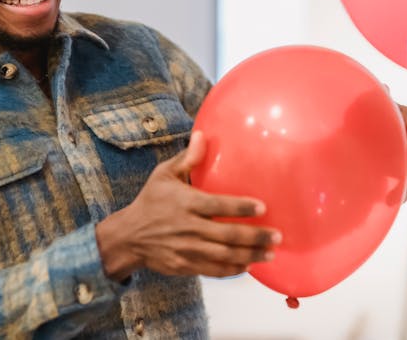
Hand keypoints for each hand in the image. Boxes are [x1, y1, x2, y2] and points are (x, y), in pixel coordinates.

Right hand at [96, 131, 280, 281]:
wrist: (129, 236)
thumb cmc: (150, 201)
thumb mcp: (163, 175)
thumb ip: (188, 159)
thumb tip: (202, 134)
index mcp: (185, 203)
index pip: (217, 206)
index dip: (241, 207)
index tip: (262, 207)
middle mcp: (188, 227)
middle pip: (227, 235)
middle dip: (255, 236)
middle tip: (277, 235)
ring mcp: (187, 249)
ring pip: (224, 256)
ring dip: (250, 255)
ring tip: (270, 253)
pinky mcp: (185, 266)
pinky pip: (214, 270)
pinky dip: (233, 269)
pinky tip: (248, 265)